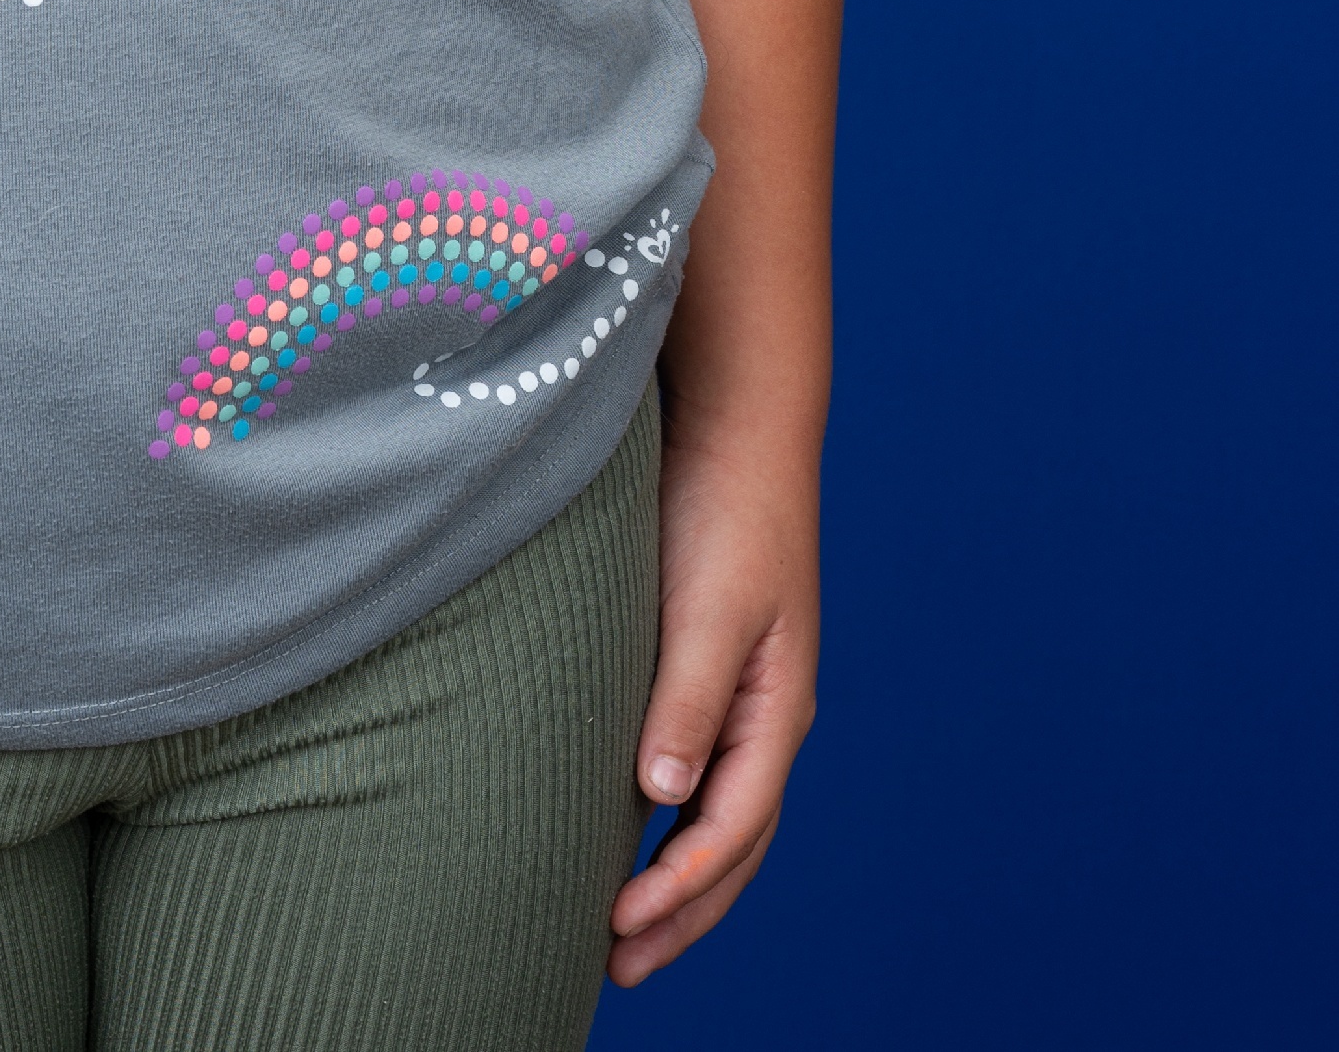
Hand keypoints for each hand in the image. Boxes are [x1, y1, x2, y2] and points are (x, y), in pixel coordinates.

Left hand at [607, 412, 819, 987]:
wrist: (737, 424)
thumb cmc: (725, 509)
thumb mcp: (708, 605)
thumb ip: (687, 698)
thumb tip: (664, 796)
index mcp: (777, 712)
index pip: (731, 833)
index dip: (677, 891)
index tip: (616, 930)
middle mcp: (767, 716)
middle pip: (731, 845)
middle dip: (681, 913)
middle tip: (617, 970)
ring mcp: (745, 694)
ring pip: (716, 815)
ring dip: (676, 877)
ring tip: (620, 930)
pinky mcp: (710, 664)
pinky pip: (694, 768)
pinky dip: (667, 818)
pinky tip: (626, 829)